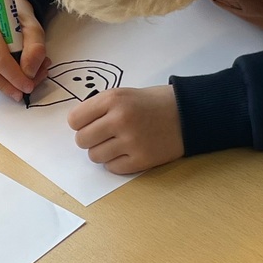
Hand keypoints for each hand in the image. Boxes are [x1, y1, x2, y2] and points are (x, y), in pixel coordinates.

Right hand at [0, 0, 47, 96]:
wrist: (5, 13)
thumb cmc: (17, 19)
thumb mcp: (33, 27)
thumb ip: (35, 48)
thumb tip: (28, 73)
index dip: (15, 77)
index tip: (29, 86)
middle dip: (6, 86)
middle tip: (26, 88)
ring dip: (6, 85)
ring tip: (29, 78)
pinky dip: (4, 82)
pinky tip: (19, 75)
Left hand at [67, 86, 183, 174]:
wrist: (188, 113)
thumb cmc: (152, 103)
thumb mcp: (123, 94)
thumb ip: (99, 108)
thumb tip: (76, 127)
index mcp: (113, 99)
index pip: (74, 120)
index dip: (80, 123)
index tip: (90, 123)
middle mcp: (120, 119)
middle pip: (82, 140)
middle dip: (90, 139)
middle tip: (104, 135)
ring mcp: (131, 141)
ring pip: (95, 156)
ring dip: (102, 152)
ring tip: (118, 143)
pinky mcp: (142, 160)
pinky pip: (112, 168)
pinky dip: (116, 163)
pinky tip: (128, 152)